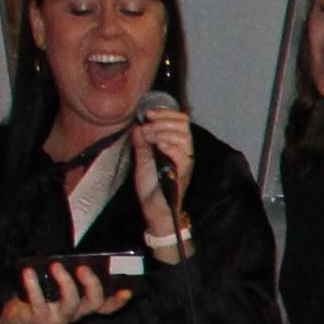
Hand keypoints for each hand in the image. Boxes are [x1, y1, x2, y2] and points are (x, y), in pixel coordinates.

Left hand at [0, 262, 130, 323]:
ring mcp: (59, 318)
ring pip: (70, 303)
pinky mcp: (39, 319)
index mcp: (83, 305)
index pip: (107, 305)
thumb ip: (70, 276)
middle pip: (93, 302)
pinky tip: (29, 272)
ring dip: (66, 283)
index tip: (126, 290)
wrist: (19, 318)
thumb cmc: (41, 296)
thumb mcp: (58, 287)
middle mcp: (75, 313)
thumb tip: (75, 257)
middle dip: (91, 284)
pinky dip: (34, 286)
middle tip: (83, 267)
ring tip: (56, 266)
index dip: (118, 300)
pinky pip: (39, 303)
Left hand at [132, 108, 195, 248]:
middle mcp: (184, 152)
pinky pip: (183, 156)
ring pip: (184, 137)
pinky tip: (159, 146)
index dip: (165, 113)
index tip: (148, 114)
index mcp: (176, 146)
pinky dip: (171, 147)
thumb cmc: (151, 188)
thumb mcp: (142, 161)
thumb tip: (137, 126)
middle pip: (183, 125)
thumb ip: (141, 144)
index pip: (180, 121)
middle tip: (147, 127)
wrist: (155, 209)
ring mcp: (185, 163)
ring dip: (164, 132)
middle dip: (163, 121)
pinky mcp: (183, 174)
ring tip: (150, 138)